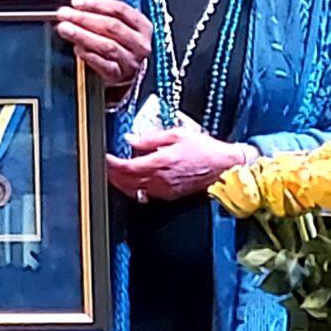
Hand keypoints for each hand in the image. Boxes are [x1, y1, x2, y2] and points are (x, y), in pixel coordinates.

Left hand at [57, 0, 152, 87]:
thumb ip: (101, 15)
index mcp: (142, 26)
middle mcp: (139, 43)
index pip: (119, 9)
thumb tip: (74, 8)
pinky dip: (87, 54)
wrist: (127, 73)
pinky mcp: (119, 75)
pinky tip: (76, 47)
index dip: (96, 4)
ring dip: (82, 35)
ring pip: (107, 45)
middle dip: (84, 18)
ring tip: (65, 28)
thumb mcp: (119, 27)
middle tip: (64, 14)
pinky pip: (102, 64)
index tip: (76, 2)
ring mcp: (131, 60)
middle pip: (112, 26)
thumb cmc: (119, 45)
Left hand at [108, 119, 252, 202]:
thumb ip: (150, 139)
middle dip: (112, 174)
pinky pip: (146, 195)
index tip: (105, 156)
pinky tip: (130, 182)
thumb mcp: (177, 134)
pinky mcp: (170, 196)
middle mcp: (160, 180)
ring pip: (134, 191)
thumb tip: (130, 140)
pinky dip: (134, 189)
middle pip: (126, 181)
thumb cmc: (205, 149)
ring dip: (120, 183)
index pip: (127, 167)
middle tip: (105, 165)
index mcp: (160, 163)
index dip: (112, 164)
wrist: (226, 167)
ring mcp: (165, 190)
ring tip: (113, 173)